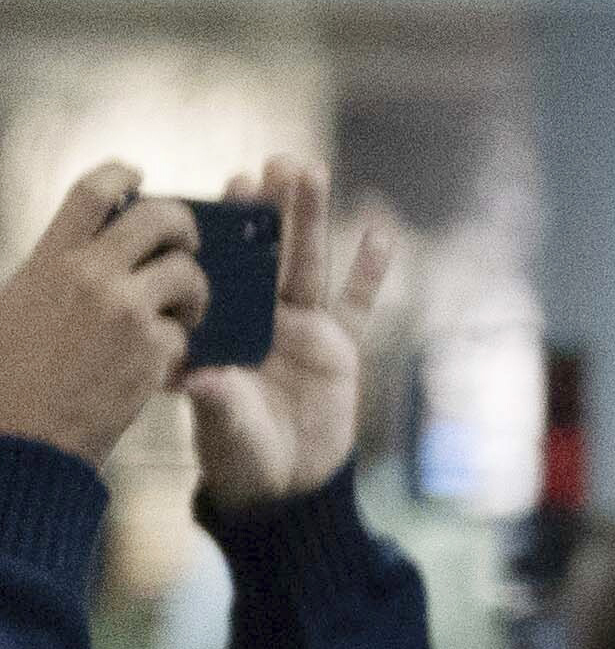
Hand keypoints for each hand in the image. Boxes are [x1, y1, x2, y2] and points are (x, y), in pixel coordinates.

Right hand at [0, 166, 200, 454]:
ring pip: (188, 273)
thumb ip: (55, 273)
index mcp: (49, 259)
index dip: (121, 174)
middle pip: (161, 217)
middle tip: (187, 248)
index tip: (137, 175)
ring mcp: (124, 309)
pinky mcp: (153, 349)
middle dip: (185, 228)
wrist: (18, 438)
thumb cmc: (8, 379)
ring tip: (182, 317)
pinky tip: (160, 365)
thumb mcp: (17, 306)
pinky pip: (187, 331)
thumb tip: (86, 252)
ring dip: (194, 294)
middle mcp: (88, 273)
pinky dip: (180, 347)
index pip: (92, 192)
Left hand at [179, 158, 393, 508]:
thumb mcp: (223, 431)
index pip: (225, 268)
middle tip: (276, 162)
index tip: (231, 186)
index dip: (230, 228)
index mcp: (225, 329)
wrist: (286, 487)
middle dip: (272, 207)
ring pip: (309, 265)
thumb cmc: (240, 456)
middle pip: (269, 254)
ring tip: (313, 170)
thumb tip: (201, 379)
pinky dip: (371, 274)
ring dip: (312, 219)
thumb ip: (217, 402)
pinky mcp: (342, 348)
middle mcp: (260, 319)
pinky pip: (359, 306)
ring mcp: (303, 330)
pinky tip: (379, 233)